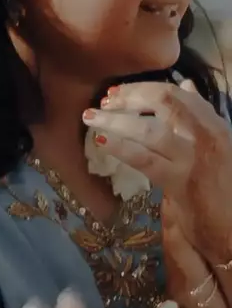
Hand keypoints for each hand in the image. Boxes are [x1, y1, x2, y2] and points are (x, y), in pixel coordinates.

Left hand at [86, 80, 231, 258]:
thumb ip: (200, 114)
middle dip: (129, 97)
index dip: (143, 88)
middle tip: (103, 101)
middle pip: (163, 102)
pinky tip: (101, 141)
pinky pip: (144, 159)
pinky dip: (120, 148)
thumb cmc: (221, 181)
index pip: (177, 93)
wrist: (231, 221)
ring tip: (90, 117)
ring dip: (115, 120)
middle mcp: (206, 136)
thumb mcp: (217, 142)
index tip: (117, 91)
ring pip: (149, 129)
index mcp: (214, 124)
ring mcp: (192, 158)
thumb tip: (185, 85)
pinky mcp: (178, 180)